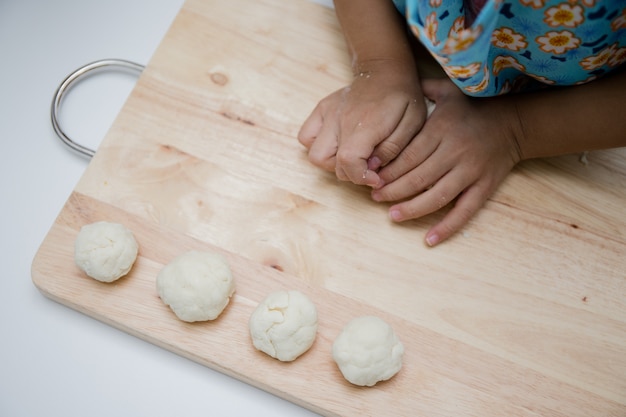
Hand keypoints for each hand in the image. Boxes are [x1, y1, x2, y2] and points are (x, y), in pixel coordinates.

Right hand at [298, 61, 427, 186]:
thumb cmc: (402, 97)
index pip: (348, 162)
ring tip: (353, 157)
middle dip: (351, 173)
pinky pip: (306, 138)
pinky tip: (337, 144)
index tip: (376, 178)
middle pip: (331, 164)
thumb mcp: (412, 123)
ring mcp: (327, 114)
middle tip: (368, 167)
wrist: (385, 69)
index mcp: (364, 124)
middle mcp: (340, 120)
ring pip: (315, 155)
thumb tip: (372, 167)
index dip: (360, 177)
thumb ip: (392, 148)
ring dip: (332, 163)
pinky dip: (317, 146)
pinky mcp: (321, 110)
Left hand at [371, 78, 521, 245]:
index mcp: (442, 130)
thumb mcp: (448, 91)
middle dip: (393, 191)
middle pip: (417, 178)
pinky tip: (429, 239)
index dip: (388, 170)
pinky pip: (465, 211)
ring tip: (393, 216)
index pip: (408, 156)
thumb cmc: (473, 107)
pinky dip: (447, 227)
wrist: (514, 121)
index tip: (372, 178)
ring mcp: (471, 172)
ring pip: (437, 197)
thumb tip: (394, 86)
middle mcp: (455, 152)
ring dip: (412, 209)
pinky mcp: (484, 187)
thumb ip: (422, 90)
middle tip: (376, 197)